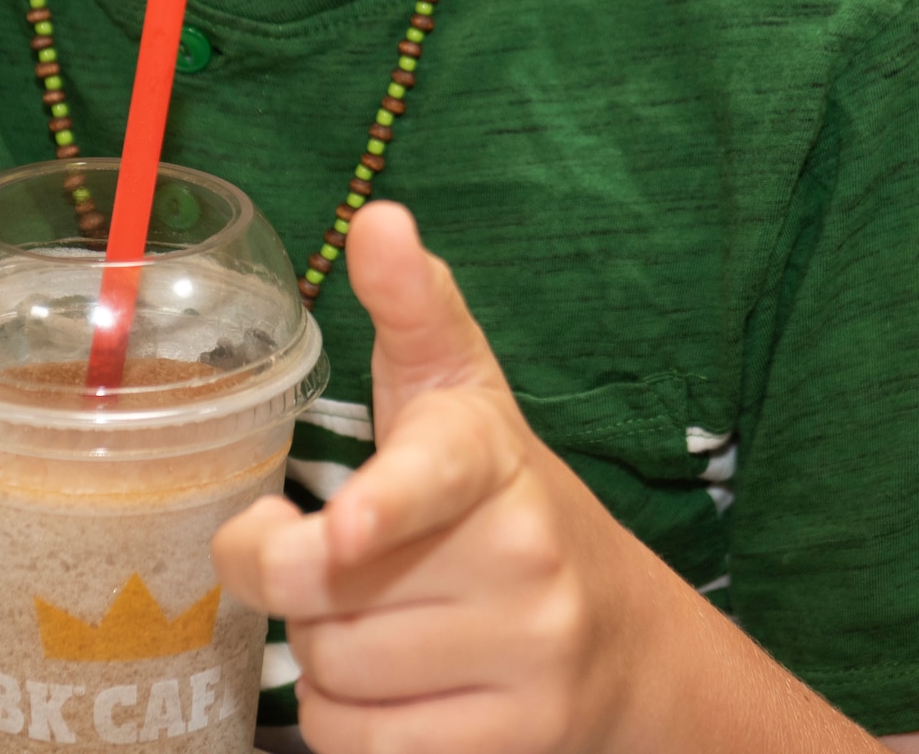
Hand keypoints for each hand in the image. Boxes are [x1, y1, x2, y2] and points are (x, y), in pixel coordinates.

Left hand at [213, 201, 660, 753]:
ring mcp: (529, 656)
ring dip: (322, 656)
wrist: (622, 635)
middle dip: (296, 581)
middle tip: (334, 555)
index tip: (347, 526)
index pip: (431, 472)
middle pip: (323, 593)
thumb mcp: (457, 390)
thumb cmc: (495, 496)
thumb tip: (378, 217)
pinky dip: (346, 725)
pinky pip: (361, 750)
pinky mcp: (519, 743)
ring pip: (334, 676)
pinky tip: (387, 684)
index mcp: (485, 449)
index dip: (383, 503)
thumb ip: (410, 303)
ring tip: (375, 617)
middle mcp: (520, 552)